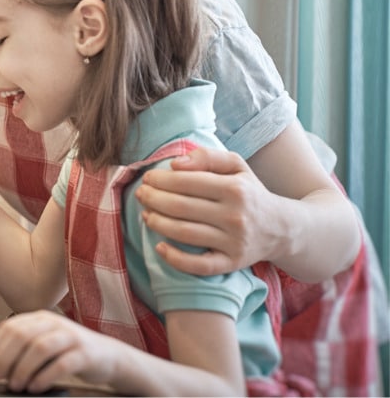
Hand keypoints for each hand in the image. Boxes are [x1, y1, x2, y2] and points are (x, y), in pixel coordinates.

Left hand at [0, 311, 119, 392]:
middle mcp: (54, 323)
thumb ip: (16, 349)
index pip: (10, 327)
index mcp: (40, 319)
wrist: (108, 356)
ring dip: (23, 369)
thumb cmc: (70, 353)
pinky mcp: (84, 354)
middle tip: (2, 378)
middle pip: (22, 336)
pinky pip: (61, 364)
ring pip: (40, 348)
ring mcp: (70, 337)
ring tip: (17, 385)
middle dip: (6, 358)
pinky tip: (36, 387)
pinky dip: (44, 377)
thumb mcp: (41, 346)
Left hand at [135, 147, 278, 274]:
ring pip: (185, 233)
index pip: (188, 182)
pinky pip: (200, 265)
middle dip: (153, 199)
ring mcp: (234, 242)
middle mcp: (235, 216)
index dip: (161, 180)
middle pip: (182, 207)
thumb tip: (176, 163)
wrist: (282, 228)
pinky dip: (176, 259)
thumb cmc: (249, 192)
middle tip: (140, 194)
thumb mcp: (237, 166)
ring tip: (145, 214)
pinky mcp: (233, 263)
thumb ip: (208, 157)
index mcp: (235, 189)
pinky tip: (158, 247)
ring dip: (157, 223)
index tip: (148, 178)